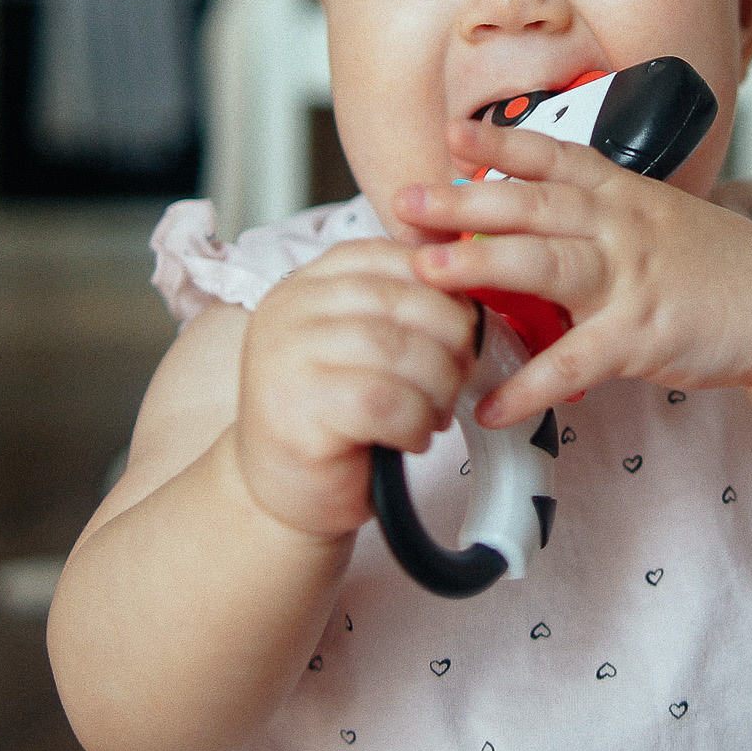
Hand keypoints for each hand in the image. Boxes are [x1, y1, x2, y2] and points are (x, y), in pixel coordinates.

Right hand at [233, 237, 478, 540]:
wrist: (284, 493)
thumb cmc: (335, 419)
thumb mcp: (361, 346)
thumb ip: (396, 308)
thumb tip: (467, 287)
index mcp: (305, 285)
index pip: (387, 257)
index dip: (440, 290)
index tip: (459, 327)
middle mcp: (288, 311)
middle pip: (400, 301)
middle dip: (450, 341)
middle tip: (459, 376)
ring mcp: (286, 358)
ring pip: (399, 351)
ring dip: (438, 387)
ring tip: (434, 413)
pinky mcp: (297, 411)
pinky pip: (386, 403)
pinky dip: (416, 422)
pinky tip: (411, 437)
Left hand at [391, 118, 751, 427]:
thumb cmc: (708, 262)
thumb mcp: (650, 216)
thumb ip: (589, 214)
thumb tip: (514, 218)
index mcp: (619, 192)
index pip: (552, 156)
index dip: (501, 142)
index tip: (452, 135)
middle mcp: (619, 224)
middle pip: (531, 204)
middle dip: (463, 203)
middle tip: (406, 203)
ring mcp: (629, 277)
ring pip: (546, 263)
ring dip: (481, 267)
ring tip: (427, 276)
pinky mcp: (640, 334)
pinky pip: (574, 360)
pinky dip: (529, 384)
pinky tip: (489, 403)